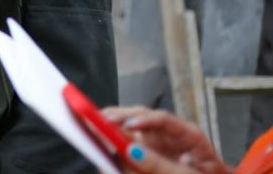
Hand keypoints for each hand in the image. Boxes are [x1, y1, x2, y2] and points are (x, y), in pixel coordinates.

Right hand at [102, 107, 230, 173]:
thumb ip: (161, 166)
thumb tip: (132, 152)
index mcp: (188, 135)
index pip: (163, 119)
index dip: (143, 120)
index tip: (127, 125)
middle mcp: (169, 135)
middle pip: (140, 116)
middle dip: (118, 117)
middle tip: (99, 121)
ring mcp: (156, 145)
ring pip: (128, 129)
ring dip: (111, 130)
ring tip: (96, 134)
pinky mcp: (145, 155)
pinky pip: (126, 147)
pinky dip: (113, 149)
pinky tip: (104, 153)